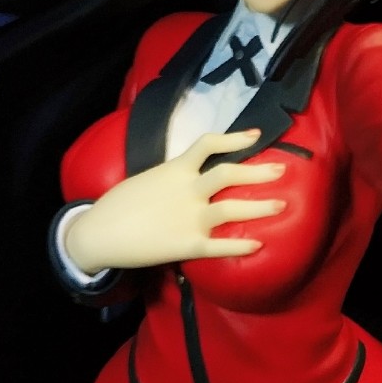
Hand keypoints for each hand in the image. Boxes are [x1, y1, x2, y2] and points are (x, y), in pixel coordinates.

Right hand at [64, 129, 284, 271]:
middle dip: (259, 171)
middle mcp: (188, 191)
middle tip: (283, 169)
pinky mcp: (188, 245)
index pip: (209, 144)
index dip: (235, 138)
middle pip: (230, 174)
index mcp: (175, 170)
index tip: (256, 135)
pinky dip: (242, 246)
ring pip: (233, 209)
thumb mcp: (146, 179)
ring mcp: (190, 218)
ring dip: (261, 206)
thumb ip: (172, 177)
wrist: (98, 234)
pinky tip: (259, 245)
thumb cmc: (118, 205)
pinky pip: (222, 247)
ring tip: (282, 204)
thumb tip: (189, 176)